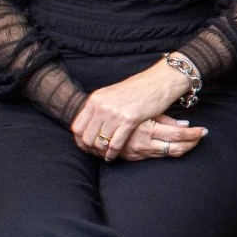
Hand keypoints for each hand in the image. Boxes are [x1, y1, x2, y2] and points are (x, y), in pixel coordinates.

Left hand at [71, 60, 191, 160]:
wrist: (159, 81)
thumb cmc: (138, 88)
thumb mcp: (112, 94)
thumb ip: (99, 107)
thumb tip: (91, 124)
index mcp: (95, 99)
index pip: (77, 126)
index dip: (80, 140)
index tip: (86, 146)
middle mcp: (101, 106)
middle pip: (87, 137)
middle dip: (90, 148)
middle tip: (96, 153)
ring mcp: (114, 113)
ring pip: (100, 142)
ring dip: (102, 152)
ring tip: (105, 155)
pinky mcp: (129, 119)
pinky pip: (115, 143)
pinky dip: (112, 152)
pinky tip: (113, 155)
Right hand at [119, 114, 207, 160]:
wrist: (96, 125)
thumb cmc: (123, 112)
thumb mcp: (146, 112)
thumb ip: (165, 120)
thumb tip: (185, 125)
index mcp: (148, 129)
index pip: (178, 135)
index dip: (194, 134)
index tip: (204, 130)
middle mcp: (144, 144)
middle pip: (176, 149)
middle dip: (192, 144)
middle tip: (201, 137)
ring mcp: (138, 153)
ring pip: (168, 155)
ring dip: (183, 148)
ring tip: (192, 140)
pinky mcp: (133, 158)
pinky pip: (156, 157)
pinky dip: (169, 151)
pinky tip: (175, 145)